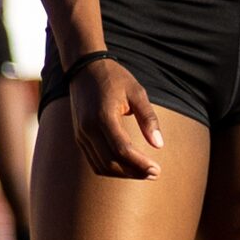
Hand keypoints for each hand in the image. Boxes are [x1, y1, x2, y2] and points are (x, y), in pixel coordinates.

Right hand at [69, 56, 164, 179]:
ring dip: (123, 173)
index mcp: (103, 116)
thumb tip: (159, 145)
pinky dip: (111, 168)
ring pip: (100, 166)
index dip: (140, 164)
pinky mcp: (79, 135)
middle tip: (154, 173)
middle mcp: (88, 128)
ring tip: (143, 171)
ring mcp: (81, 133)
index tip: (157, 169)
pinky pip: (94, 160)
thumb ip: (148, 118)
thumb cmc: (114, 77)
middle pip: (110, 163)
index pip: (122, 150)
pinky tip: (128, 165)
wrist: (84, 66)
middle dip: (134, 172)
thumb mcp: (136, 92)